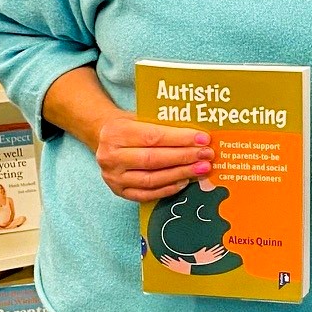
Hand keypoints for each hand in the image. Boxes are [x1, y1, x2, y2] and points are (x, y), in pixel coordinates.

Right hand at [95, 116, 212, 202]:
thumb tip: (197, 136)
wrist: (105, 138)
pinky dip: (168, 189)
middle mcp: (110, 156)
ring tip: (201, 169)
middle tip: (206, 155)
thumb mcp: (140, 117)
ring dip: (180, 174)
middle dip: (184, 157)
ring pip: (151, 179)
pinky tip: (184, 181)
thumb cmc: (130, 126)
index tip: (203, 139)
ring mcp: (113, 177)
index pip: (153, 137)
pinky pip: (147, 194)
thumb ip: (163, 125)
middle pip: (153, 159)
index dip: (180, 139)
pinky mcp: (118, 191)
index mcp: (115, 132)